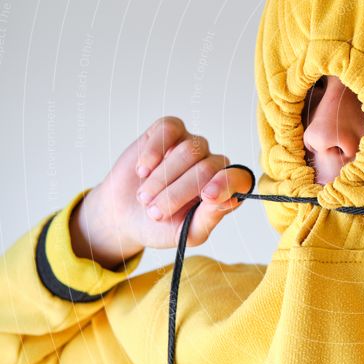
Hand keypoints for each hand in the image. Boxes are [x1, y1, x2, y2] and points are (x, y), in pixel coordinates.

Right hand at [69, 116, 253, 269]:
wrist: (124, 215)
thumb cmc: (160, 226)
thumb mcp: (185, 233)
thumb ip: (208, 218)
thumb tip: (230, 199)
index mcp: (223, 189)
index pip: (239, 178)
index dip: (226, 184)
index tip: (206, 196)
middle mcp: (212, 164)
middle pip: (206, 168)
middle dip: (177, 193)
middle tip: (154, 212)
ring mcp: (191, 145)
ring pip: (189, 150)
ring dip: (162, 177)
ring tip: (144, 197)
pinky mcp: (169, 132)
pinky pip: (169, 130)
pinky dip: (154, 151)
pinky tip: (142, 170)